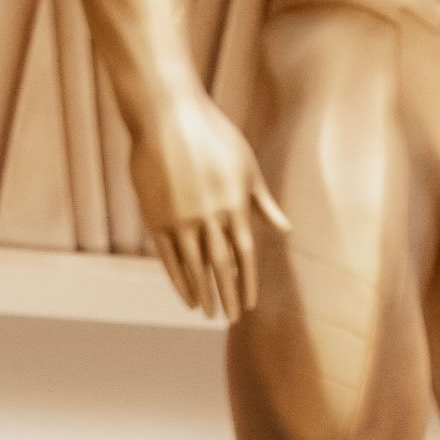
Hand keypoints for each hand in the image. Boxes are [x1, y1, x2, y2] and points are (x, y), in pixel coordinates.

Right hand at [129, 96, 286, 322]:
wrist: (168, 118)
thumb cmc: (213, 136)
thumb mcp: (246, 166)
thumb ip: (262, 202)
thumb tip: (284, 228)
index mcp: (234, 204)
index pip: (244, 254)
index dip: (247, 282)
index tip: (249, 305)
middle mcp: (208, 216)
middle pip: (220, 266)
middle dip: (227, 295)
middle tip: (230, 320)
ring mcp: (180, 219)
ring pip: (193, 266)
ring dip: (202, 293)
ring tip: (206, 314)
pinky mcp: (155, 217)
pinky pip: (168, 257)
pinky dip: (177, 279)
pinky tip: (185, 294)